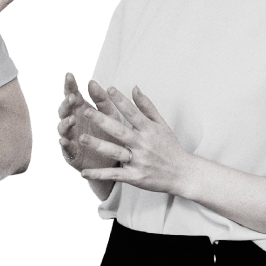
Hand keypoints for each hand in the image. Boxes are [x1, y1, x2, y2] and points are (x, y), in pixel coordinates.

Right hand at [57, 72, 121, 171]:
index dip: (70, 85)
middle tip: (72, 98)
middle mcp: (73, 122)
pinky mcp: (72, 153)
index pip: (73, 94)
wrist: (114, 161)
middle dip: (66, 104)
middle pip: (65, 110)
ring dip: (65, 124)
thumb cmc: (110, 133)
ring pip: (62, 129)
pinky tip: (65, 141)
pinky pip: (66, 148)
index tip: (70, 75)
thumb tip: (91, 81)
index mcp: (81, 110)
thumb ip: (102, 100)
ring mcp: (71, 137)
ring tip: (71, 120)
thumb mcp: (110, 114)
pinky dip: (65, 144)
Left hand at [79, 86, 193, 196]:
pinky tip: (84, 172)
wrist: (183, 174)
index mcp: (149, 130)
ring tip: (81, 138)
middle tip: (86, 111)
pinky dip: (99, 174)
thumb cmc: (170, 146)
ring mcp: (139, 161)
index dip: (121, 100)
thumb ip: (146, 106)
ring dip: (98, 145)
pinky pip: (115, 175)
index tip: (108, 89)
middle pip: (120, 130)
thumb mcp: (161, 124)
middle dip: (103, 121)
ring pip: (115, 152)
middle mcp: (143, 144)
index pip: (133, 112)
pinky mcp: (135, 177)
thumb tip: (134, 87)